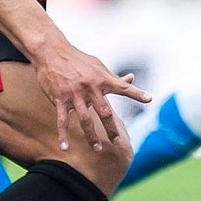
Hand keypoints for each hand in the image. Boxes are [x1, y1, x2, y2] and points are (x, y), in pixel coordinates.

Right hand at [32, 36, 150, 152]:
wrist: (52, 52)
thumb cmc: (78, 60)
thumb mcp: (97, 66)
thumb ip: (113, 77)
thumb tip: (131, 79)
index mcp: (101, 79)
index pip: (122, 87)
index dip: (136, 93)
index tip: (149, 99)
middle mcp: (90, 87)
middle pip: (104, 112)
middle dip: (111, 129)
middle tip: (117, 142)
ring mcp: (74, 94)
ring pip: (85, 120)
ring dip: (91, 136)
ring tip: (97, 148)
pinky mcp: (59, 99)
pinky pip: (62, 120)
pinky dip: (63, 135)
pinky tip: (65, 147)